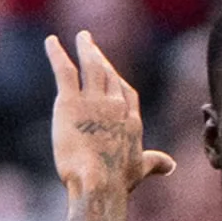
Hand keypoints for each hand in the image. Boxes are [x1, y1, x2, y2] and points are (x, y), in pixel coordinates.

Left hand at [45, 32, 173, 195]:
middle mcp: (115, 105)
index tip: (111, 70)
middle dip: (100, 58)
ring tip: (81, 37)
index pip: (125, 92)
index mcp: (130, 119)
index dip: (117, 80)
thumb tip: (171, 166)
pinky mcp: (70, 102)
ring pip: (90, 67)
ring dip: (86, 49)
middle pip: (108, 74)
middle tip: (92, 46)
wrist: (99, 182)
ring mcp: (93, 101)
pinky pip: (64, 70)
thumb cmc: (118, 181)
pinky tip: (50, 42)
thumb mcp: (140, 169)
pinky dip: (56, 54)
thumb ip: (154, 163)